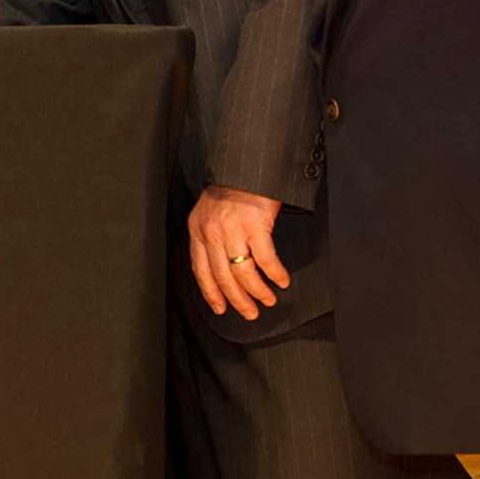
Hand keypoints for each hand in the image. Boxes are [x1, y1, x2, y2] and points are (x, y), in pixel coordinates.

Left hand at [186, 185, 290, 319]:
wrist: (246, 166)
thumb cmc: (230, 187)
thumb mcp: (209, 211)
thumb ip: (210, 236)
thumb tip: (218, 265)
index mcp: (198, 230)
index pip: (201, 271)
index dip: (211, 293)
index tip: (220, 308)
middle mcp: (212, 232)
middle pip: (223, 277)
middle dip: (238, 300)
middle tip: (250, 312)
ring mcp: (233, 230)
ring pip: (244, 273)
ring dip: (258, 291)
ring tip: (268, 299)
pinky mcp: (256, 226)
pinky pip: (266, 260)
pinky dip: (275, 274)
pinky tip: (281, 280)